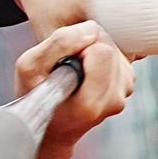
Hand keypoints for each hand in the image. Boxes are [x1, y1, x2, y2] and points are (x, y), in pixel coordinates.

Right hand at [16, 19, 132, 158]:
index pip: (101, 51)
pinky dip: (100, 55)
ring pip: (113, 46)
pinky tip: (86, 71)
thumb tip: (92, 31)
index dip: (78, 46)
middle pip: (108, 45)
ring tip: (75, 69)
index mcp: (91, 103)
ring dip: (92, 49)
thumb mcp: (29, 68)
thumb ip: (57, 44)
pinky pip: (118, 52)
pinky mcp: (128, 85)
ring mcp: (124, 93)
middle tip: (66, 64)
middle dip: (86, 45)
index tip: (63, 61)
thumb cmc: (36, 97)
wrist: (53, 127)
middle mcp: (114, 100)